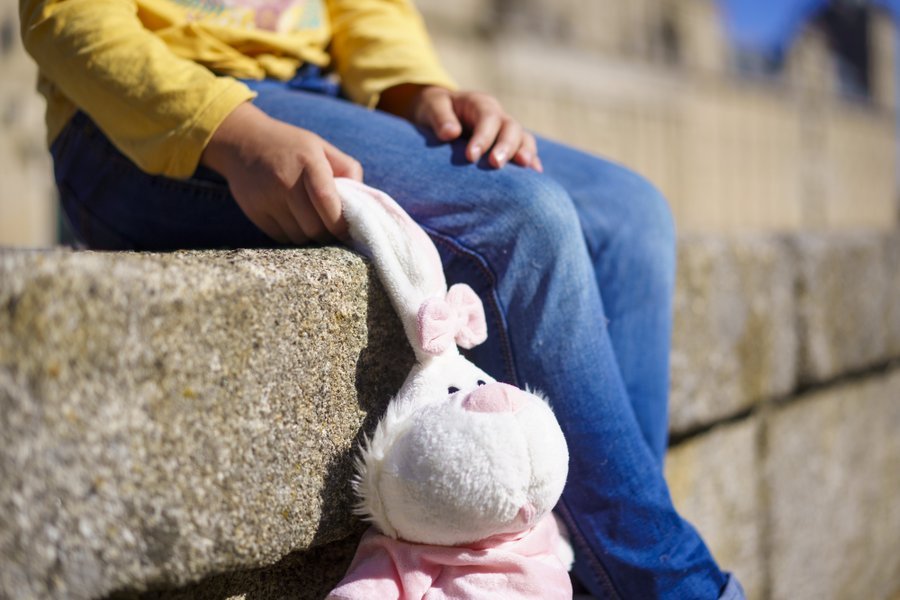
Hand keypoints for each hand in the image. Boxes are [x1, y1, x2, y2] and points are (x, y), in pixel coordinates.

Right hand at [200, 102, 362, 243]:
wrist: (241, 141)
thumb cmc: (291, 146)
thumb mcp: (321, 147)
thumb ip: (347, 168)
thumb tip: (362, 200)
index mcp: (308, 162)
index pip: (327, 203)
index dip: (340, 224)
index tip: (348, 231)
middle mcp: (286, 181)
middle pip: (314, 227)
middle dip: (328, 235)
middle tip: (333, 232)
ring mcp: (267, 198)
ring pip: (299, 237)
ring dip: (311, 238)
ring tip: (314, 225)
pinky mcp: (254, 212)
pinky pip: (281, 238)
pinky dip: (293, 236)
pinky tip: (295, 223)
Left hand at [378, 84, 541, 171]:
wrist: (441, 111)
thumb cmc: (435, 109)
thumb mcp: (431, 106)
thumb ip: (440, 117)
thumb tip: (450, 133)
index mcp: (480, 104)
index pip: (487, 118)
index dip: (482, 137)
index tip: (471, 156)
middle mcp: (498, 115)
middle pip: (510, 128)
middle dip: (505, 146)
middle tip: (495, 164)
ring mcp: (505, 130)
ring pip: (523, 138)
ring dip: (525, 153)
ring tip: (526, 169)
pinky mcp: (508, 144)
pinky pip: (525, 150)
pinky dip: (532, 161)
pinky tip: (535, 176)